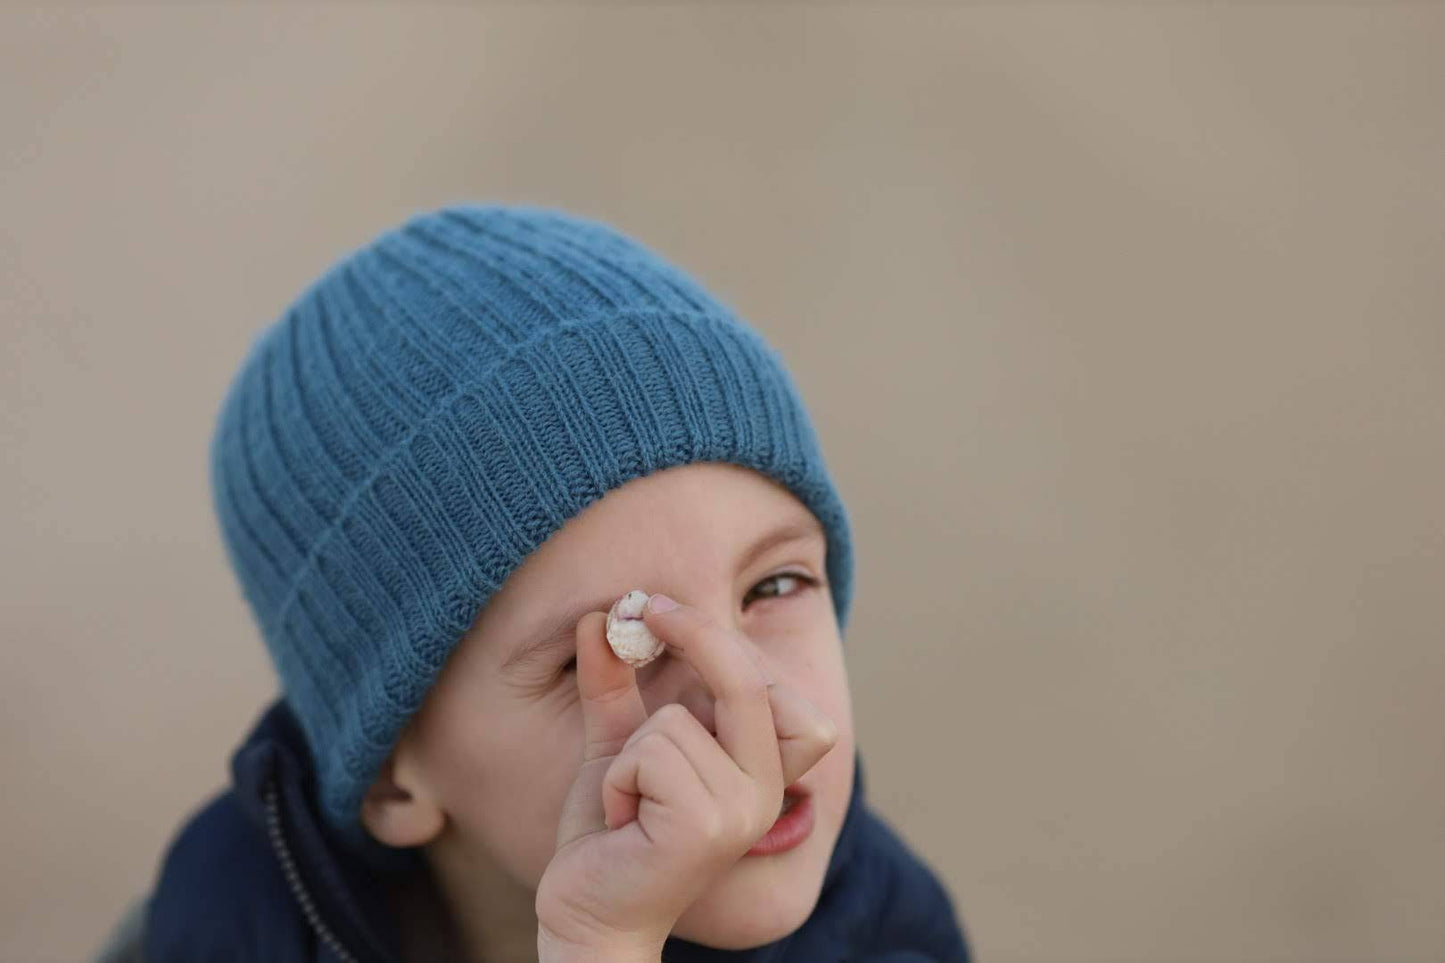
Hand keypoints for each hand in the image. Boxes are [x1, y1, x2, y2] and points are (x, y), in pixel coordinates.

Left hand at [534, 594, 838, 960]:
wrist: (588, 915)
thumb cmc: (610, 834)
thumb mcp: (616, 746)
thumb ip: (616, 686)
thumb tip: (602, 617)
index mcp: (758, 768)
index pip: (769, 684)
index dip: (720, 638)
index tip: (659, 609)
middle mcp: (763, 790)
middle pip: (748, 683)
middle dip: (695, 634)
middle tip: (643, 609)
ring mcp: (740, 810)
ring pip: (673, 722)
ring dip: (627, 754)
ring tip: (626, 801)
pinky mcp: (706, 827)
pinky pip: (651, 753)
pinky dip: (617, 778)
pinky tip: (619, 820)